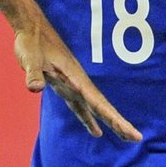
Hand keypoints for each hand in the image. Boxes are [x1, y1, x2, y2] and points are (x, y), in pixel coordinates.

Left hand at [13, 22, 141, 141]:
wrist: (31, 28)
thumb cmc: (31, 41)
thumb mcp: (29, 58)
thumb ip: (33, 73)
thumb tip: (35, 88)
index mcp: (74, 77)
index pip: (97, 103)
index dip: (113, 118)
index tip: (130, 131)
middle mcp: (78, 83)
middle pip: (101, 106)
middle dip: (118, 122)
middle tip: (136, 138)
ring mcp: (72, 84)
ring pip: (94, 107)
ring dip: (109, 121)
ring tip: (126, 138)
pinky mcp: (64, 85)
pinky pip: (80, 106)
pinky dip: (88, 119)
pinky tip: (96, 131)